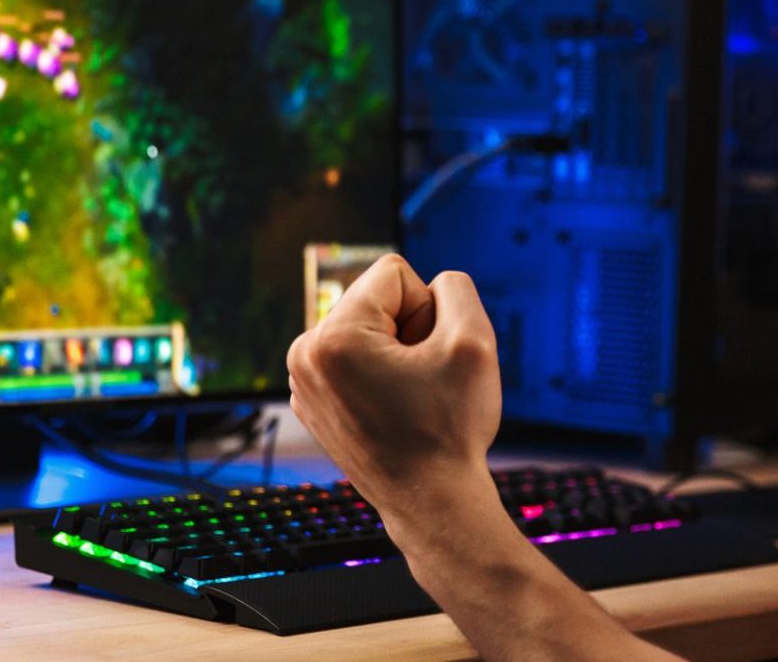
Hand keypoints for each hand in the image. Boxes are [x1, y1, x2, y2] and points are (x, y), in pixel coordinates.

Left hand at [286, 255, 502, 521]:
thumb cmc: (451, 430)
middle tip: (421, 382)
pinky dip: (379, 374)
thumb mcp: (475, 342)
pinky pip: (355, 357)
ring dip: (396, 351)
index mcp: (331, 338)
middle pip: (376, 299)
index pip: (394, 274)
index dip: (429, 310)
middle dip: (409, 329)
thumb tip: (431, 285)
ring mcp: (302, 381)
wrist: (432, 503)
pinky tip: (393, 409)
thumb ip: (456, 289)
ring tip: (408, 396)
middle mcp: (304, 355)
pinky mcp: (312, 400)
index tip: (429, 358)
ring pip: (367, 328)